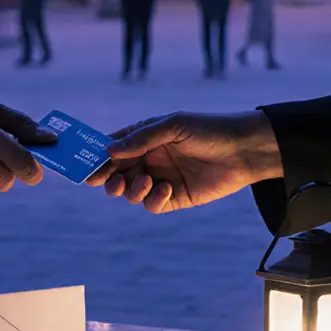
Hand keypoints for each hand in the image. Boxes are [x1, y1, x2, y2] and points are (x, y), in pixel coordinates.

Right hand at [85, 110, 282, 212]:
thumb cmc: (208, 129)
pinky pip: (153, 205)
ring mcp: (160, 179)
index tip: (87, 165)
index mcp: (145, 138)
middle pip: (116, 174)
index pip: (113, 148)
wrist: (244, 150)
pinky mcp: (175, 198)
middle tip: (107, 181)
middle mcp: (149, 159)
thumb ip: (141, 138)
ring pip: (130, 192)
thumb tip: (109, 150)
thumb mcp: (173, 125)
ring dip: (130, 190)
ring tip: (146, 182)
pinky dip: (153, 200)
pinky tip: (165, 190)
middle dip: (107, 179)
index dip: (98, 157)